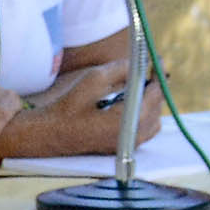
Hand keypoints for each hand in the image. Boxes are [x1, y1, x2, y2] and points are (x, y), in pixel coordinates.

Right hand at [37, 61, 171, 154]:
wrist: (51, 134)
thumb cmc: (69, 107)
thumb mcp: (94, 79)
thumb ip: (121, 69)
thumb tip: (138, 63)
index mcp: (130, 120)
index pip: (155, 94)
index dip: (158, 75)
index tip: (157, 60)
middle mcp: (134, 136)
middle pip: (156, 108)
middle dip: (154, 88)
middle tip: (146, 71)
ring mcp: (130, 145)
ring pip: (153, 121)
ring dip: (149, 102)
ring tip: (137, 87)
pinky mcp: (123, 148)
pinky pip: (144, 130)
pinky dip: (143, 115)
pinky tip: (129, 104)